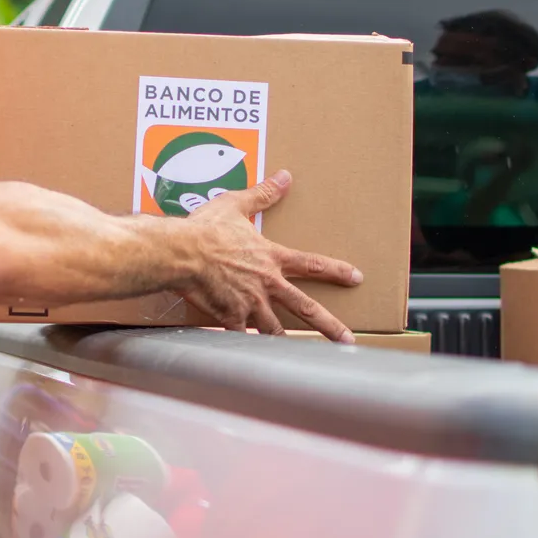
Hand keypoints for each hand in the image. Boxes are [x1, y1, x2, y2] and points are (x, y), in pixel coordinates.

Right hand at [179, 170, 362, 342]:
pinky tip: (251, 359)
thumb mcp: (236, 205)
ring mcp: (250, 304)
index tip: (356, 277)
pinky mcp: (229, 317)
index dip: (336, 270)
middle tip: (348, 340)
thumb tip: (284, 177)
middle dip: (329, 325)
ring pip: (275, 330)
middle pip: (305, 308)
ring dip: (287, 343)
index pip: (312, 264)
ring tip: (298, 359)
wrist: (181, 252)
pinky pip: (241, 337)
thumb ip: (262, 194)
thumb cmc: (206, 228)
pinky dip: (245, 346)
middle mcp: (267, 284)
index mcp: (271, 258)